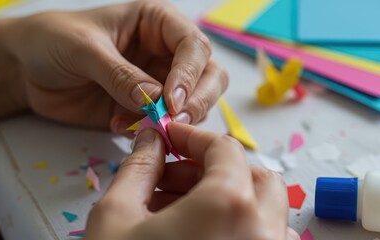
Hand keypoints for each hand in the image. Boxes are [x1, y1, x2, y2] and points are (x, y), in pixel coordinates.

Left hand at [4, 0, 227, 134]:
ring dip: (174, 121)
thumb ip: (119, 74)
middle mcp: (164, 52)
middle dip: (197, 99)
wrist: (26, 69)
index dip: (189, 73)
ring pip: (192, 104)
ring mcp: (156, 83)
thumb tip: (155, 100)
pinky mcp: (142, 109)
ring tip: (142, 126)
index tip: (171, 100)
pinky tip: (118, 127)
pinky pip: (162, 125)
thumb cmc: (53, 40)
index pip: (193, 45)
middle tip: (175, 121)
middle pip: (208, 75)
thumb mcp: (85, 49)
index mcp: (156, 23)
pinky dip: (149, 132)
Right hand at [85, 123, 299, 239]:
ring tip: (175, 210)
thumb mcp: (116, 217)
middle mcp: (263, 234)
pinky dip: (234, 227)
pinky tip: (194, 237)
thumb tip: (150, 141)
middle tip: (168, 176)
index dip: (194, 138)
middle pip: (253, 176)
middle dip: (210, 168)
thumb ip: (138, 167)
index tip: (172, 138)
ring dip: (223, 197)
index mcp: (228, 206)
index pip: (225, 149)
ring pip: (262, 211)